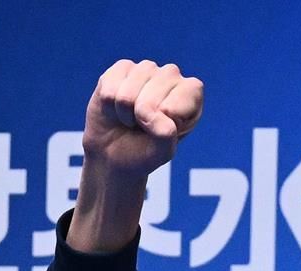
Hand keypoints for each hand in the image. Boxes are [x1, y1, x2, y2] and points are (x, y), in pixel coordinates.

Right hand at [68, 58, 202, 252]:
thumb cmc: (143, 161)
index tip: (162, 132)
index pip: (191, 88)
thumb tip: (159, 121)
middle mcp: (170, 83)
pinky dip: (109, 97)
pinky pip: (114, 77)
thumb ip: (166, 134)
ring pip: (136, 77)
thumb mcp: (161, 152)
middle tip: (140, 130)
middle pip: (162, 78)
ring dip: (127, 105)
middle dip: (147, 109)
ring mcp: (144, 76)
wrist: (112, 165)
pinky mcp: (118, 74)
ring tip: (126, 122)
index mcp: (190, 100)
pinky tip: (113, 112)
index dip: (174, 108)